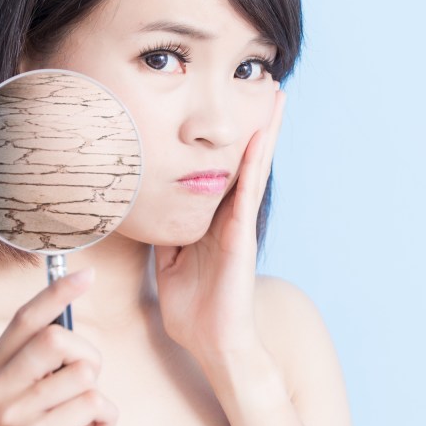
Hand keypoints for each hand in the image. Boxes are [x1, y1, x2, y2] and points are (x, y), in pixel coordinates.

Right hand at [0, 268, 117, 425]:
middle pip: (55, 340)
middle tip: (88, 380)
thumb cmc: (54, 422)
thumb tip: (74, 283)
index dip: (56, 293)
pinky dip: (107, 417)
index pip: (24, 320)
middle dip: (87, 354)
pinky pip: (94, 402)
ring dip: (97, 392)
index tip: (87, 274)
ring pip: (81, 372)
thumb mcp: (45, 380)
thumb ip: (49, 344)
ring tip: (84, 414)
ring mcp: (9, 417)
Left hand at [154, 88, 286, 364]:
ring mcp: (239, 224)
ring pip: (253, 166)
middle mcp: (230, 215)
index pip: (222, 168)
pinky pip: (246, 192)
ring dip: (265, 130)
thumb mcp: (169, 259)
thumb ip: (167, 229)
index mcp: (213, 218)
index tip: (235, 102)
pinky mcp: (241, 236)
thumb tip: (149, 205)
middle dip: (258, 121)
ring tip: (276, 96)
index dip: (231, 136)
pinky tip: (260, 137)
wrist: (211, 342)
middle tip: (268, 83)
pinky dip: (254, 163)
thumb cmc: (192, 307)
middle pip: (245, 158)